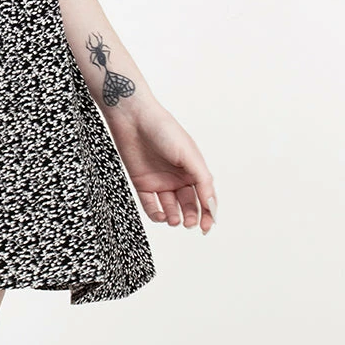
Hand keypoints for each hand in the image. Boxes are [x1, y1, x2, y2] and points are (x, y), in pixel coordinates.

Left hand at [107, 101, 217, 232]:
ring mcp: (160, 181)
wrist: (133, 118)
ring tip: (175, 220)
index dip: (209, 213)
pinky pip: (150, 204)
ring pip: (171, 208)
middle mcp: (178, 177)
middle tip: (189, 223)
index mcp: (193, 169)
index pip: (205, 196)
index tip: (207, 226)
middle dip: (191, 217)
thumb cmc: (163, 130)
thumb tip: (212, 204)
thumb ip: (202, 180)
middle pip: (189, 205)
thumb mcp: (188, 154)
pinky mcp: (142, 183)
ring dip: (175, 217)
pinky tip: (161, 216)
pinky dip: (156, 214)